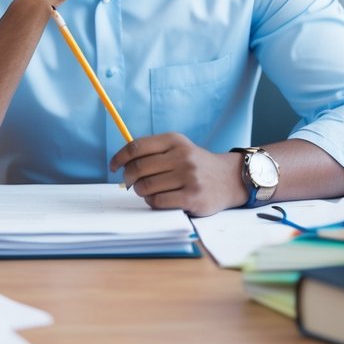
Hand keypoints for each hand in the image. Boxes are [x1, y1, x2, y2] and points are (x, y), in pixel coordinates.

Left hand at [109, 133, 248, 216]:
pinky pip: (159, 202)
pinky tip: (159, 200)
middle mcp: (182, 156)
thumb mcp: (179, 148)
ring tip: (148, 191)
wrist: (229, 178)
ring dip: (141, 192)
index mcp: (174, 140)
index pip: (136, 147)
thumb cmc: (196, 165)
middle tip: (130, 183)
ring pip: (146, 187)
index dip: (119, 158)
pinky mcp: (193, 197)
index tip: (114, 166)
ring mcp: (188, 177)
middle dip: (128, 178)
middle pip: (138, 168)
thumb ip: (153, 151)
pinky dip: (153, 202)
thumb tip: (122, 163)